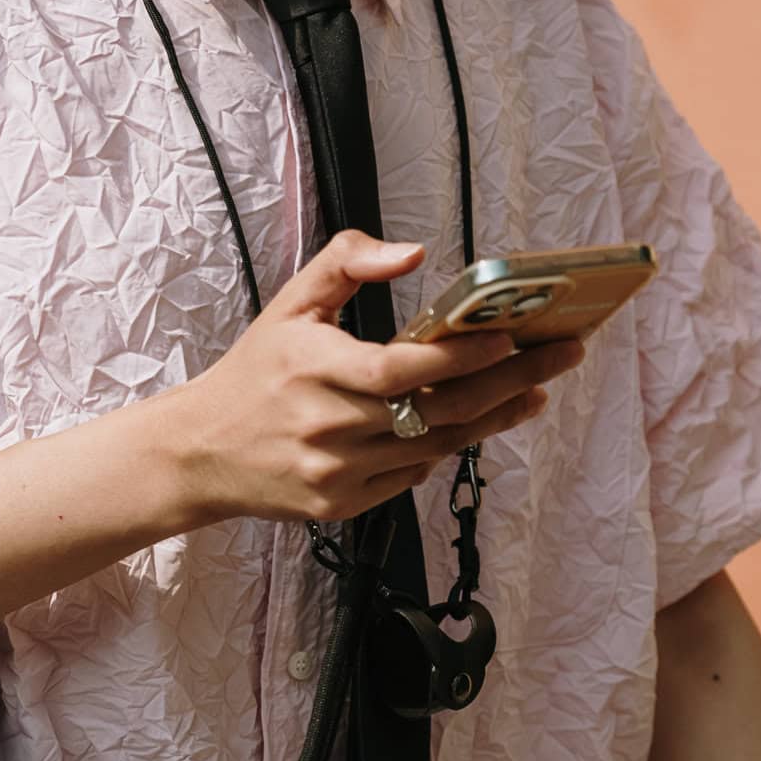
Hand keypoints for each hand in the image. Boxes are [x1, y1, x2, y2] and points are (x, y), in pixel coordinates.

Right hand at [164, 230, 585, 527]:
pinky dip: (445, 447)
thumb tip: (413, 253)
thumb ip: (346, 261)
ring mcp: (335, 474)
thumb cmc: (255, 372)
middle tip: (561, 356)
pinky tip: (474, 420)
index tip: (511, 338)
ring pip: (434, 447)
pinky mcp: (340, 507)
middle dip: (509, 383)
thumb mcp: (290, 304)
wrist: (199, 454)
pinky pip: (411, 475)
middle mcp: (325, 427)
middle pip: (436, 412)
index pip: (400, 370)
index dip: (460, 357)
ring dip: (492, 417)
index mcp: (311, 370)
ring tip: (534, 389)